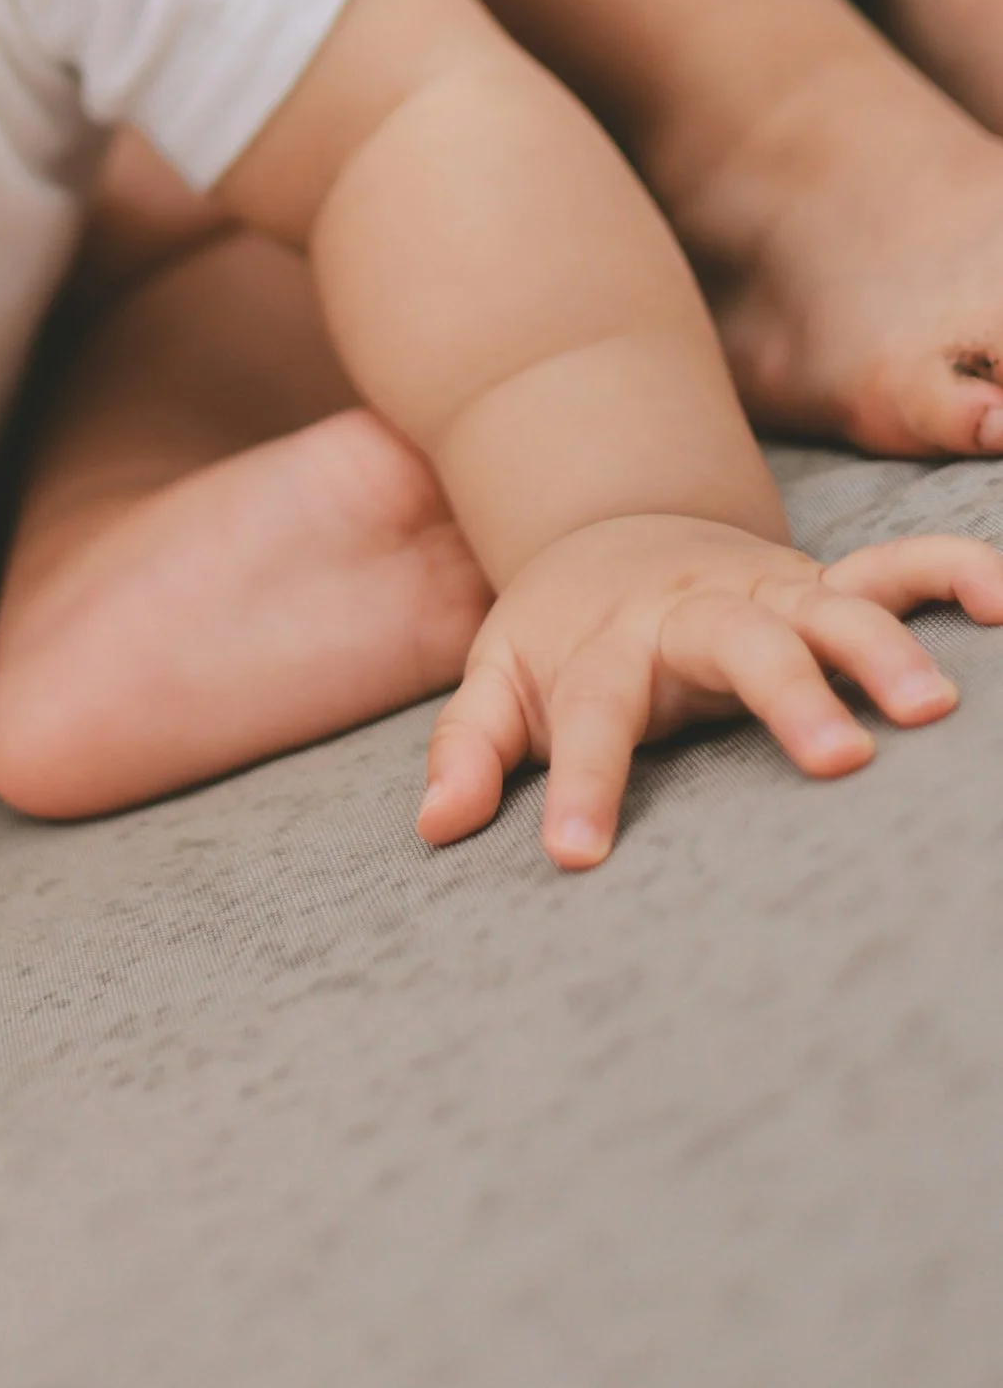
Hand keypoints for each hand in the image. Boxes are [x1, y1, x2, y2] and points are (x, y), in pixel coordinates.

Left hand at [421, 515, 1002, 868]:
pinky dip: (951, 571)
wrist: (607, 531)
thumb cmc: (561, 637)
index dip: (582, 782)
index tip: (576, 855)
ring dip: (883, 646)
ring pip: (828, 606)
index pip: (593, 713)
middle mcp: (693, 611)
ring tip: (933, 711)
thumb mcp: (497, 680)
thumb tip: (436, 827)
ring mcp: (765, 592)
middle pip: (736, 643)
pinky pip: (897, 566)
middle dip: (787, 695)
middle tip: (838, 761)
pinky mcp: (818, 583)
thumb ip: (469, 750)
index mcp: (608, 644)